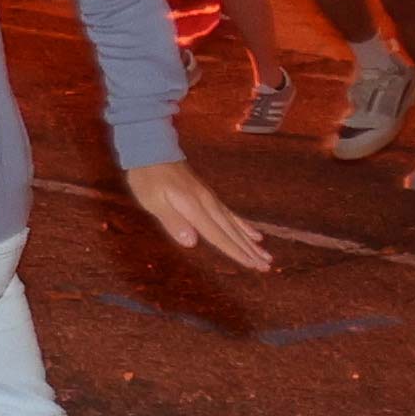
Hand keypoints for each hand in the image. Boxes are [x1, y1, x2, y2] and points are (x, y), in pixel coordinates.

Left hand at [124, 160, 272, 271]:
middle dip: (249, 250)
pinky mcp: (208, 195)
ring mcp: (210, 199)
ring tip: (266, 255)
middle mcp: (208, 204)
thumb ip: (172, 221)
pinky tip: (254, 234)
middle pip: (231, 232)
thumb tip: (192, 243)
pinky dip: (243, 225)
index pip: (218, 236)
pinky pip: (230, 214)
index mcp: (194, 208)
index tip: (253, 266)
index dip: (235, 252)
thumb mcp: (152, 200)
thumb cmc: (147, 177)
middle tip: (267, 266)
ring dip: (250, 241)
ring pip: (234, 224)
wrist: (152, 149)